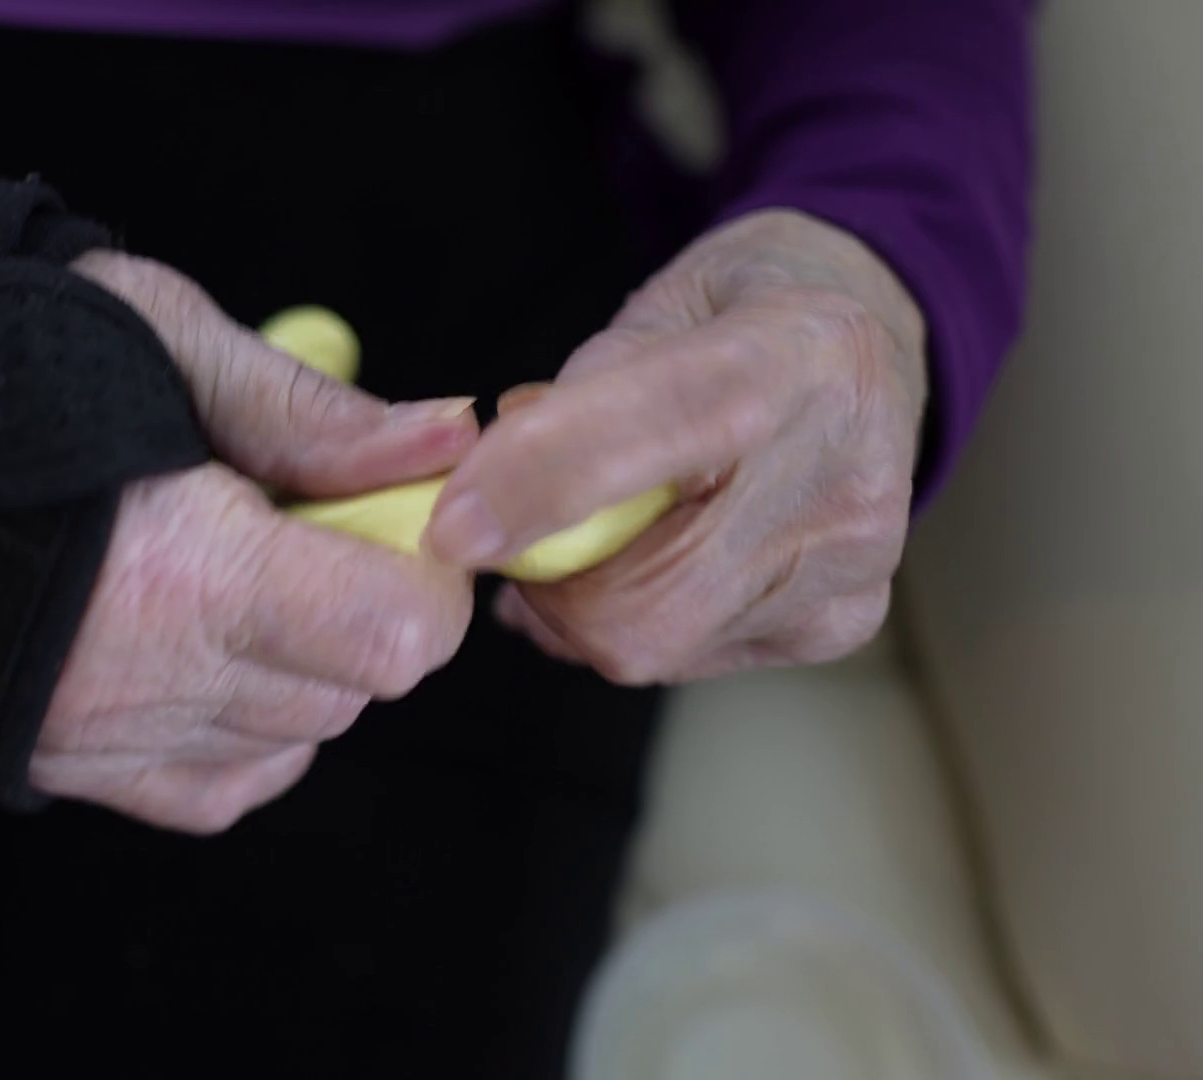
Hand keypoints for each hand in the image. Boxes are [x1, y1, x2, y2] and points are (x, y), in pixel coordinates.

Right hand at [35, 252, 477, 832]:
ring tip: (234, 567)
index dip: (423, 569)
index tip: (390, 510)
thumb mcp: (164, 335)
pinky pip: (225, 785)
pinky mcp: (70, 764)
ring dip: (305, 658)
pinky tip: (217, 647)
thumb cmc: (5, 360)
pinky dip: (252, 728)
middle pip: (356, 686)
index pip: (396, 632)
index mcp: (184, 566)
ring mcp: (103, 735)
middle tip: (297, 518)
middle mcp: (146, 675)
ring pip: (298, 733)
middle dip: (365, 600)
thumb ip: (312, 411)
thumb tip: (446, 440)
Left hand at [424, 209, 927, 682]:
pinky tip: (651, 555)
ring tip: (590, 529)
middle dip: (544, 581)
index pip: (653, 430)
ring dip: (578, 603)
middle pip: (642, 601)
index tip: (452, 525)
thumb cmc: (740, 320)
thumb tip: (486, 491)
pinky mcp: (838, 626)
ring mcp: (848, 567)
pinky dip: (633, 617)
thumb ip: (576, 395)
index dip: (539, 486)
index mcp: (794, 355)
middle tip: (510, 529)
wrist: (869, 350)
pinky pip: (682, 656)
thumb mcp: (658, 309)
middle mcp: (841, 475)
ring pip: (650, 644)